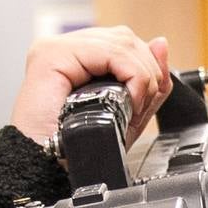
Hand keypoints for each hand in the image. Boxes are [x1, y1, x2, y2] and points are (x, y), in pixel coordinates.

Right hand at [9, 26, 172, 148]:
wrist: (47, 169)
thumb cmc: (77, 150)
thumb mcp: (125, 114)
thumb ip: (144, 80)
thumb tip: (160, 43)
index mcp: (78, 58)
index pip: (124, 43)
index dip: (148, 65)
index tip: (152, 95)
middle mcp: (66, 48)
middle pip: (125, 37)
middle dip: (148, 70)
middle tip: (144, 104)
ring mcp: (57, 48)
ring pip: (122, 42)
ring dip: (142, 75)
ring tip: (136, 105)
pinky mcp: (53, 54)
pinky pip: (109, 52)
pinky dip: (131, 74)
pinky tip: (130, 98)